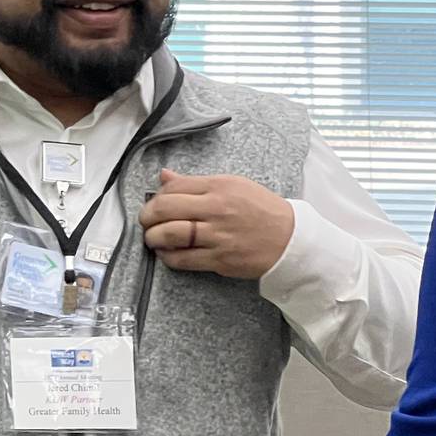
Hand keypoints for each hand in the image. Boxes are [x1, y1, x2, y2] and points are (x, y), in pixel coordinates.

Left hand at [138, 168, 295, 279]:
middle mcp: (216, 209)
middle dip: (147, 216)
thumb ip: (195, 182)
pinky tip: (165, 253)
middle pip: (166, 209)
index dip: (157, 196)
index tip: (154, 202)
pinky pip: (184, 259)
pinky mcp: (220, 259)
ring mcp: (217, 236)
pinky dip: (168, 257)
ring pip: (170, 235)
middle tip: (145, 221)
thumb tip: (164, 176)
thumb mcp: (232, 185)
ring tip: (151, 238)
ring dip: (153, 237)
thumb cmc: (260, 209)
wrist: (290, 239)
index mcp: (218, 187)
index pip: (173, 187)